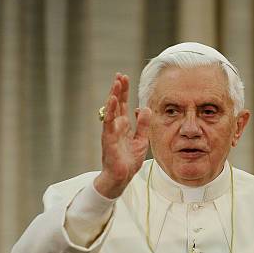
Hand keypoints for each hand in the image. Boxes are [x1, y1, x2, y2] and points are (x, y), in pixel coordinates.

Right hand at [94, 73, 150, 198]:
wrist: (122, 177)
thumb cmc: (128, 160)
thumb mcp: (141, 140)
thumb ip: (143, 125)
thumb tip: (144, 108)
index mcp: (123, 126)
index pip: (123, 105)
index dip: (124, 92)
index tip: (125, 78)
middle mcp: (116, 126)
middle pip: (116, 104)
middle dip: (118, 89)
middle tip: (120, 75)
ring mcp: (111, 131)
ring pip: (111, 110)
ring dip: (113, 95)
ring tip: (116, 82)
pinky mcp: (109, 138)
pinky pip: (109, 122)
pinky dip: (110, 110)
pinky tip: (112, 99)